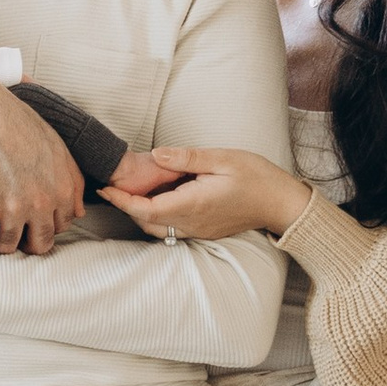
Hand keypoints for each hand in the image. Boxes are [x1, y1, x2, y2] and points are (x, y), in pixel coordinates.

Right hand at [0, 74, 82, 255]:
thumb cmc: (18, 126)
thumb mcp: (57, 148)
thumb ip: (73, 181)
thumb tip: (80, 213)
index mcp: (62, 190)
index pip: (61, 228)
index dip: (46, 225)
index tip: (32, 220)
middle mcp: (41, 203)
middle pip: (39, 244)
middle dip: (27, 242)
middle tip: (14, 232)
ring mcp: (12, 208)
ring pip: (8, 247)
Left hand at [102, 145, 313, 241]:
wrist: (281, 202)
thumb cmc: (256, 177)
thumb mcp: (222, 158)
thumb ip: (186, 157)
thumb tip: (156, 154)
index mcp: (193, 204)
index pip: (146, 209)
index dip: (122, 200)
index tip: (105, 188)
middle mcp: (192, 223)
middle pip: (147, 222)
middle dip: (126, 206)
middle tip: (110, 187)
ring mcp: (199, 230)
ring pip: (158, 228)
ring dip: (140, 212)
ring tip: (129, 191)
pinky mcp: (205, 231)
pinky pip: (172, 228)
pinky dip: (157, 215)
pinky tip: (157, 196)